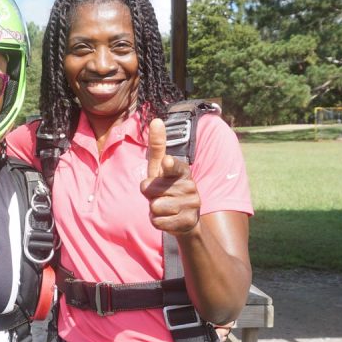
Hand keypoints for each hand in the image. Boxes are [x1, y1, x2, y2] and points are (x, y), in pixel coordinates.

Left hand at [140, 117, 200, 234]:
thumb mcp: (159, 169)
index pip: (172, 166)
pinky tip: (168, 218)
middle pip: (150, 189)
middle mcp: (190, 185)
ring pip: (154, 206)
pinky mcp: (188, 222)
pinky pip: (158, 221)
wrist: (184, 219)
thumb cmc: (167, 188)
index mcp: (182, 170)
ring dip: (154, 209)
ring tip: (165, 207)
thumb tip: (156, 120)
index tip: (166, 162)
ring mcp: (192, 204)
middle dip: (149, 195)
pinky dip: (158, 221)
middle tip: (161, 195)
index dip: (168, 165)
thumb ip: (157, 147)